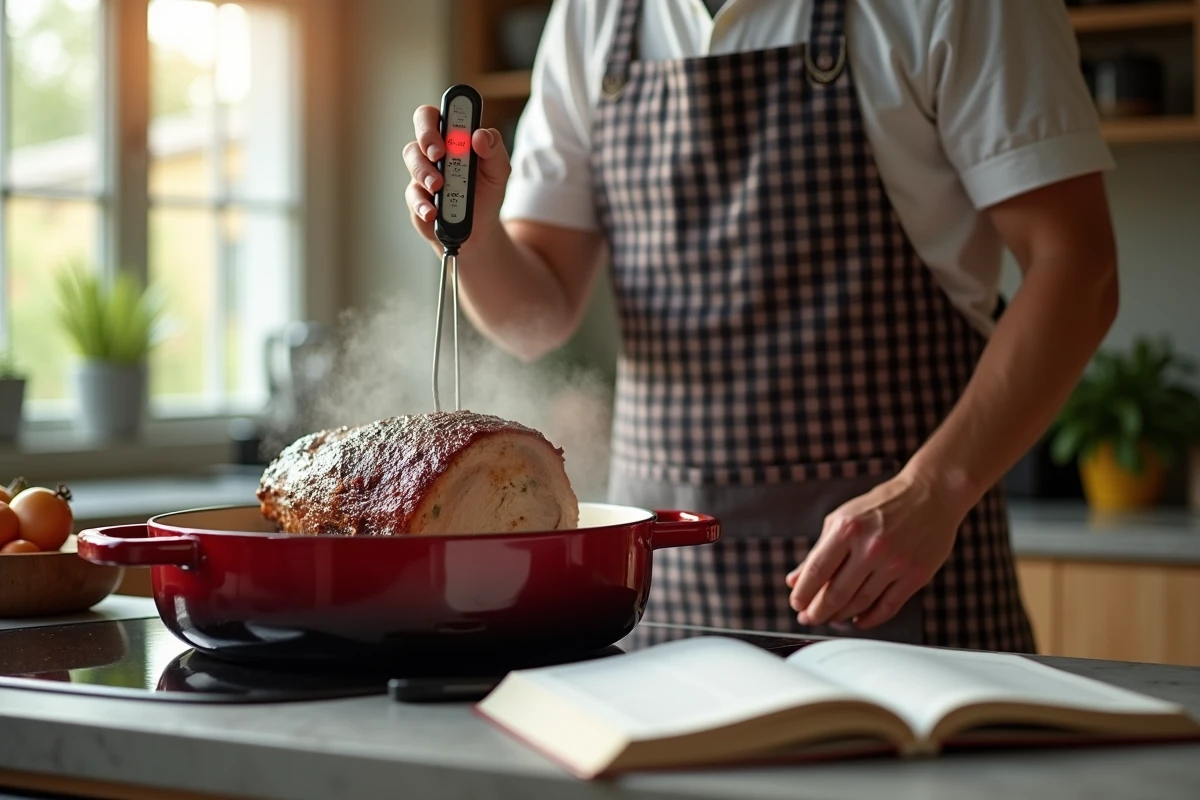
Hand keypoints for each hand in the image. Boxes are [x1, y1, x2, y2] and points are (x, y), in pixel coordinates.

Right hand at [404, 105, 511, 250]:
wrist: (481, 227)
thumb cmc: (487, 190)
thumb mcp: (499, 170)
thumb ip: (494, 149)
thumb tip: (480, 135)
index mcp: (452, 137)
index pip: (435, 116)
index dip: (436, 119)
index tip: (449, 133)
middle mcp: (433, 152)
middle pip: (419, 132)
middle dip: (426, 138)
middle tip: (438, 154)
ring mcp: (422, 174)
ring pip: (413, 161)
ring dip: (424, 172)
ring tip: (439, 186)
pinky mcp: (417, 198)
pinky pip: (413, 196)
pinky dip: (422, 204)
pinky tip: (432, 212)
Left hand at [784, 469, 970, 629]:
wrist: (930, 495)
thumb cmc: (883, 505)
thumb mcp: (842, 519)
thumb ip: (818, 551)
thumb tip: (795, 580)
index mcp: (848, 528)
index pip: (817, 571)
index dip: (803, 593)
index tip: (796, 604)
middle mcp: (871, 547)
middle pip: (837, 593)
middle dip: (818, 611)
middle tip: (809, 618)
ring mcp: (896, 563)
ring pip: (861, 603)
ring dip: (841, 616)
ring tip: (830, 618)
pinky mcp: (916, 575)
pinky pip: (888, 607)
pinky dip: (870, 619)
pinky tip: (858, 620)